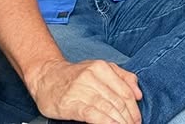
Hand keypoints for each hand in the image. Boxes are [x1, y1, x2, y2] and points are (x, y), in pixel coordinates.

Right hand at [27, 58, 142, 123]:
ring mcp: (81, 90)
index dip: (134, 108)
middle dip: (128, 118)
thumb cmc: (75, 75)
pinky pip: (93, 114)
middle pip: (117, 101)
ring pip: (107, 108)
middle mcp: (92, 77)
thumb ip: (122, 77)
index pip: (124, 91)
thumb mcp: (100, 68)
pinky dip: (105, 122)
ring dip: (119, 121)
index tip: (138, 119)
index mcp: (102, 67)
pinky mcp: (71, 103)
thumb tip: (138, 94)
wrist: (46, 77)